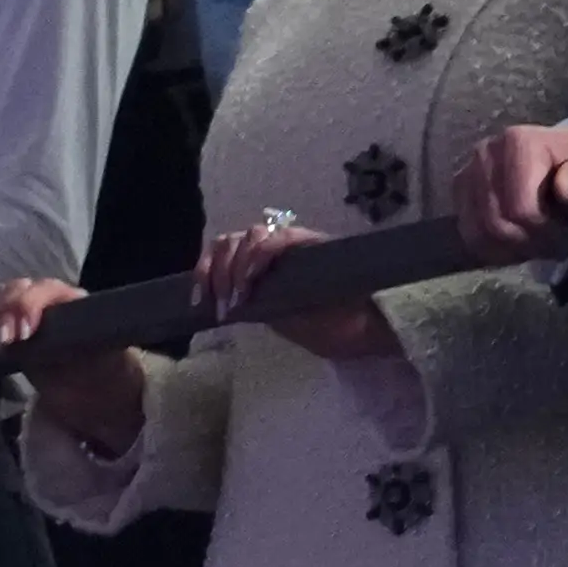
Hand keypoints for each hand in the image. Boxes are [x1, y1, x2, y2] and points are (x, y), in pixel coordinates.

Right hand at [0, 277, 144, 451]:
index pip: (47, 290)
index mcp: (74, 301)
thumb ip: (83, 349)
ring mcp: (26, 309)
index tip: (23, 334)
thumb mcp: (101, 359)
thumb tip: (70, 346)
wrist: (92, 390)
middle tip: (3, 343)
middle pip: (20, 290)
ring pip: (2, 296)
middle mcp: (48, 299)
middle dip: (6, 312)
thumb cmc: (102, 371)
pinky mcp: (9, 325)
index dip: (29, 306)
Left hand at [195, 219, 395, 362]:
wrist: (367, 332)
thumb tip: (225, 301)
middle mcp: (277, 249)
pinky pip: (278, 237)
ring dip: (234, 268)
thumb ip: (256, 304)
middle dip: (214, 272)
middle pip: (229, 240)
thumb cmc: (330, 328)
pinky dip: (258, 257)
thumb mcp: (279, 318)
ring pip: (248, 235)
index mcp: (266, 266)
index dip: (205, 271)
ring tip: (238, 300)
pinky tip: (252, 283)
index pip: (224, 251)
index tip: (200, 302)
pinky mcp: (314, 242)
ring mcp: (295, 243)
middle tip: (221, 305)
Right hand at [455, 123, 567, 261]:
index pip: (520, 208)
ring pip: (477, 232)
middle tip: (551, 246)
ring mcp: (469, 171)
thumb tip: (564, 190)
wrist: (561, 154)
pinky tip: (515, 244)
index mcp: (518, 142)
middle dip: (527, 243)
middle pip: (496, 223)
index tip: (565, 238)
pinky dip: (491, 248)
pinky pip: (467, 232)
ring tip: (534, 244)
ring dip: (509, 248)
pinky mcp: (461, 189)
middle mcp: (486, 153)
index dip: (544, 233)